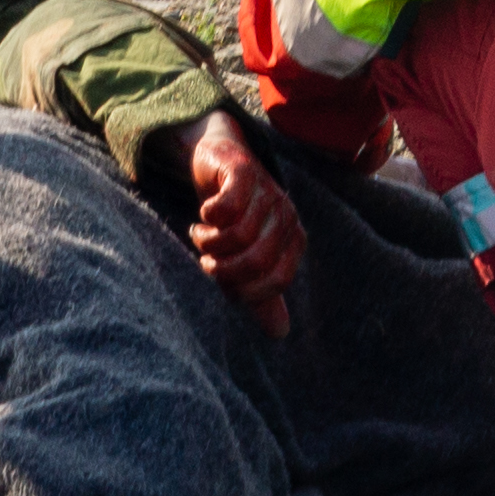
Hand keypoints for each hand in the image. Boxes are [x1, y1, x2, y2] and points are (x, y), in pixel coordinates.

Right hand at [181, 110, 305, 337]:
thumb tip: (281, 335)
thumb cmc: (232, 215)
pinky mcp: (243, 171)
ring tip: (201, 235)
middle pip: (257, 260)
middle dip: (223, 269)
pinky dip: (207, 218)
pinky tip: (203, 215)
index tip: (223, 282)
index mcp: (293, 239)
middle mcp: (286, 215)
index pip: (278, 280)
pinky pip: (226, 207)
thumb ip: (260, 294)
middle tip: (207, 260)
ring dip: (209, 242)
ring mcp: (267, 191)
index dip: (245, 290)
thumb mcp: (245, 258)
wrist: (217, 160)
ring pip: (238, 235)